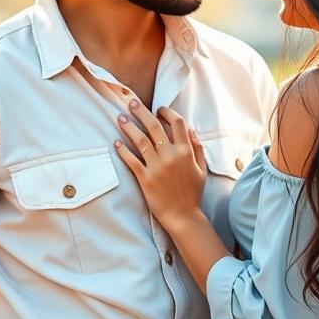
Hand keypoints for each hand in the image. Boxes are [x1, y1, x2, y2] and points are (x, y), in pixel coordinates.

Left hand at [115, 98, 207, 228]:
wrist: (183, 216)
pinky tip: (116, 142)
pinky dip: (123, 150)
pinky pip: (131, 160)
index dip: (167, 112)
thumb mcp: (201, 168)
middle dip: (141, 112)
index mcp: (186, 151)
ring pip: (140, 140)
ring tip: (120, 118)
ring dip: (129, 127)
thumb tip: (190, 129)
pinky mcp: (145, 178)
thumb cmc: (192, 193)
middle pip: (154, 126)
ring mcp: (157, 167)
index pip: (177, 123)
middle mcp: (171, 156)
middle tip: (131, 103)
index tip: (159, 109)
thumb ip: (197, 147)